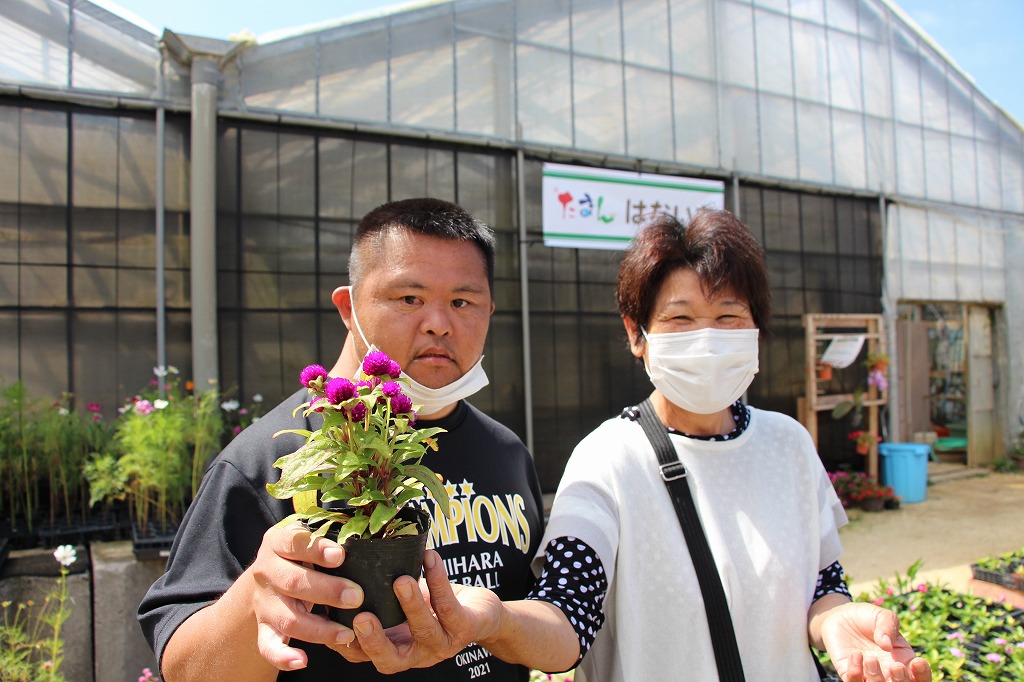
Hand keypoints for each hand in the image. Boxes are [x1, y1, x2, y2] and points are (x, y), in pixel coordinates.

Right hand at [249, 522, 362, 669]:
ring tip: (347, 634)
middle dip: (328, 591)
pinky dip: (282, 656)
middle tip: (357, 597)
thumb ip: (329, 535)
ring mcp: (264, 602)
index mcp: (278, 543)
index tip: (341, 556)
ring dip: (319, 629)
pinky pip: (268, 645)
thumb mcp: (308, 535)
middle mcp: (266, 571)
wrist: (267, 574)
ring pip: (288, 618)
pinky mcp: (264, 626)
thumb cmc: (300, 551)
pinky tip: (302, 661)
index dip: (317, 550)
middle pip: (293, 583)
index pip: (295, 543)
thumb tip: (368, 535)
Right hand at [332, 549, 503, 672]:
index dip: (343, 642)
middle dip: (374, 640)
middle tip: (361, 617)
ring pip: (424, 630)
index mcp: (393, 648)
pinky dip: (439, 580)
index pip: (361, 654)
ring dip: (411, 605)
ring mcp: (441, 644)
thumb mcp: (397, 606)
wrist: (481, 615)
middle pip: (390, 659)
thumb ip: (372, 596)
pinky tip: (430, 558)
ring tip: (401, 580)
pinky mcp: (465, 628)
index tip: (328, 618)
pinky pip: (449, 606)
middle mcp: (414, 654)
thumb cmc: (431, 606)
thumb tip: (330, 566)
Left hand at [821, 601, 931, 681]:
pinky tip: (855, 654)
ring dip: (876, 679)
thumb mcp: (882, 616)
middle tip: (896, 666)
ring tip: (871, 659)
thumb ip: (888, 626)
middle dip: (901, 681)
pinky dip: (855, 673)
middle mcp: (888, 672)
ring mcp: (869, 675)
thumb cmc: (867, 618)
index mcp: (904, 660)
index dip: (922, 674)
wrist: (840, 616)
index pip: (920, 677)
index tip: (917, 662)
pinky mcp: (849, 673)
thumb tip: (887, 645)